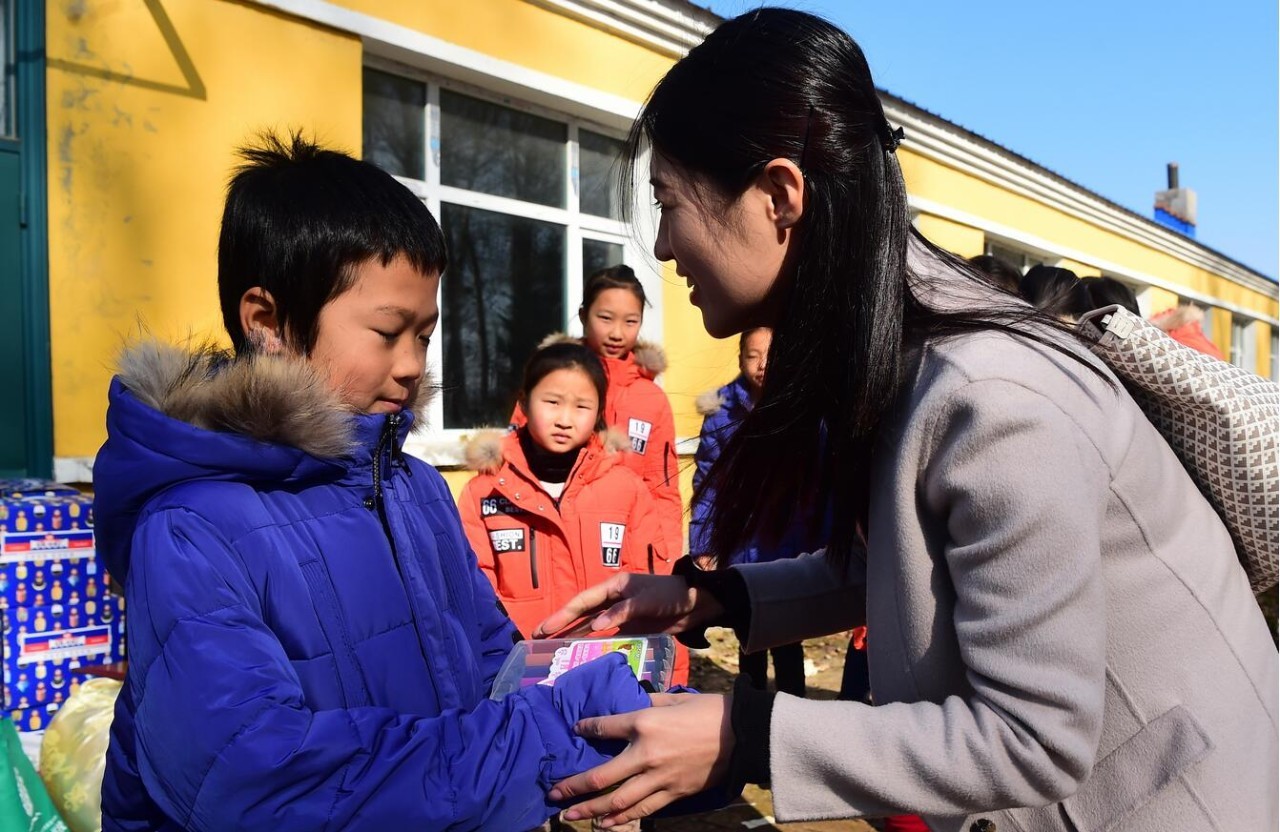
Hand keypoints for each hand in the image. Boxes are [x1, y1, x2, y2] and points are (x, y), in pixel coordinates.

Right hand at [532, 573, 724, 638]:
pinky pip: (605, 636)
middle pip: (581, 614)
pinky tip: (580, 652)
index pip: (582, 602)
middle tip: (537, 639)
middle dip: (559, 625)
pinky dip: (592, 643)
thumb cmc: (670, 595)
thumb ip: (620, 613)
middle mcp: (613, 600)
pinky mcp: (630, 627)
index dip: (562, 615)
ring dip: (571, 635)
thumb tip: (594, 627)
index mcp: (613, 587)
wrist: (695, 604)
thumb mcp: (645, 601)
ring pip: (590, 626)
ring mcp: (620, 614)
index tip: (544, 628)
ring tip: (551, 647)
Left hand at [549, 693, 733, 824]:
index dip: (586, 729)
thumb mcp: (675, 698)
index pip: (604, 728)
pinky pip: (643, 810)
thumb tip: (630, 706)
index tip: (576, 730)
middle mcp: (646, 754)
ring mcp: (660, 778)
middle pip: (601, 776)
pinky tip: (606, 824)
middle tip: (553, 793)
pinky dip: (622, 819)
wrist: (743, 735)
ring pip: (618, 800)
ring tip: (570, 816)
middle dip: (574, 786)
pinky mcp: (674, 793)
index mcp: (645, 723)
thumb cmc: (710, 710)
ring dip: (591, 810)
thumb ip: (648, 703)